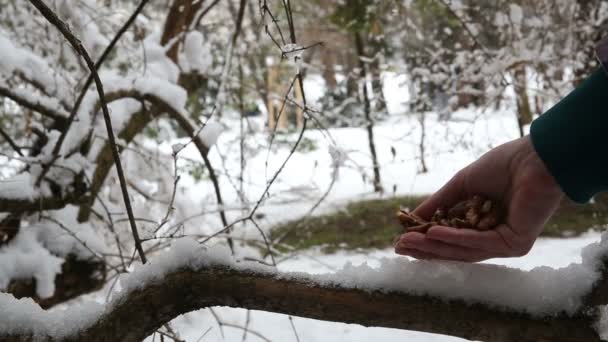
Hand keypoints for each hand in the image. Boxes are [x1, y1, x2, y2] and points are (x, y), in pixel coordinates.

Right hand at [394, 136, 563, 261]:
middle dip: (426, 248)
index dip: (425, 241)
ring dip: (434, 246)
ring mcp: (506, 243)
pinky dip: (455, 239)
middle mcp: (495, 237)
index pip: (451, 239)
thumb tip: (413, 218)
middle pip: (455, 250)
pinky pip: (480, 244)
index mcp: (484, 224)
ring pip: (464, 251)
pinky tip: (434, 233)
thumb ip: (440, 203)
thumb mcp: (461, 185)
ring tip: (409, 241)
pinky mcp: (516, 244)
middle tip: (399, 247)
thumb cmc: (503, 165)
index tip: (400, 240)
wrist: (535, 156)